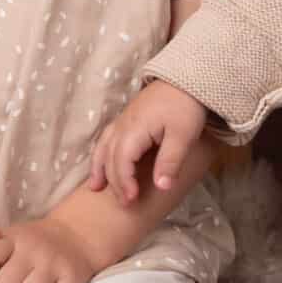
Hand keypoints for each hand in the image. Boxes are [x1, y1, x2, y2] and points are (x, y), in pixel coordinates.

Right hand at [87, 80, 210, 202]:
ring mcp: (122, 121)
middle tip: (124, 203)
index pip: (122, 161)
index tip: (132, 200)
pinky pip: (107, 139)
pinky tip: (102, 164)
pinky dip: (101, 154)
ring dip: (99, 168)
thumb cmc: (185, 107)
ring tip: (96, 188)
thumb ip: (170, 162)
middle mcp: (123, 125)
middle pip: (110, 157)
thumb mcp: (183, 136)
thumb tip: (161, 188)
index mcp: (135, 129)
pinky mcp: (127, 119)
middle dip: (115, 182)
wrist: (186, 78)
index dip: (124, 182)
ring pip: (103, 147)